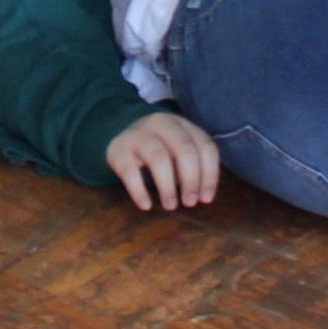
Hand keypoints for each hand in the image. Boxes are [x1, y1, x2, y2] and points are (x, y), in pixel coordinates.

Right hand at [105, 109, 220, 210]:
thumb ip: (192, 165)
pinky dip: (139, 190)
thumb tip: (202, 195)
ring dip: (168, 186)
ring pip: (159, 158)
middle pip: (184, 150)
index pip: (205, 146)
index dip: (210, 174)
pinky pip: (130, 171)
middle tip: (190, 203)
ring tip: (171, 206)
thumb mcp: (176, 149)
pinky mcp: (118, 148)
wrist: (118, 133)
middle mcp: (161, 123)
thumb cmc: (157, 147)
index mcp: (182, 124)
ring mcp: (138, 133)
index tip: (206, 199)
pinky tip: (146, 205)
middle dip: (191, 180)